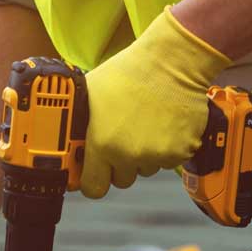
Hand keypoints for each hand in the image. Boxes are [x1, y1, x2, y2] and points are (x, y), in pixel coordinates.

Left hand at [82, 7, 231, 197]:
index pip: (93, 187)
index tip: (94, 171)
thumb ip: (80, 123)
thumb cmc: (129, 73)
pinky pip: (169, 161)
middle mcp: (129, 155)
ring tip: (145, 123)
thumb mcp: (90, 94)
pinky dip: (167, 148)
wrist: (171, 63)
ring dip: (144, 155)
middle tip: (123, 138)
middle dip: (120, 164)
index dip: (93, 179)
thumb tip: (70, 140)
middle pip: (122, 179)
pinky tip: (163, 123)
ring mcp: (157, 155)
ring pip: (146, 168)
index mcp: (102, 143)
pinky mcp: (181, 152)